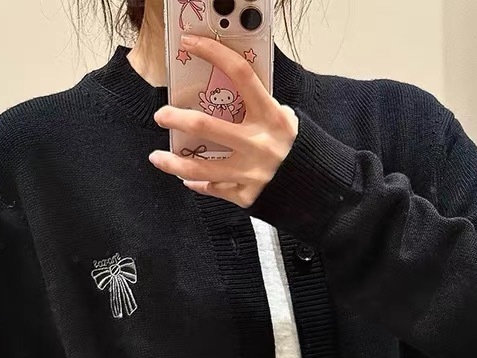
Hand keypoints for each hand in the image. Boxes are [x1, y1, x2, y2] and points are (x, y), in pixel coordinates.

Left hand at [149, 35, 298, 208]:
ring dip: (173, 163)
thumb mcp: (286, 121)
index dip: (213, 53)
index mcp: (271, 116)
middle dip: (176, 119)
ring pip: (200, 169)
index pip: (240, 74)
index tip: (190, 44)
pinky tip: (187, 179)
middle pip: (206, 126)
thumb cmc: (299, 150)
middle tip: (161, 116)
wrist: (318, 190)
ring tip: (158, 157)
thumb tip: (228, 94)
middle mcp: (258, 144)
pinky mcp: (246, 196)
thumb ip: (260, 108)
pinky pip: (214, 190)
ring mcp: (250, 173)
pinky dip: (198, 184)